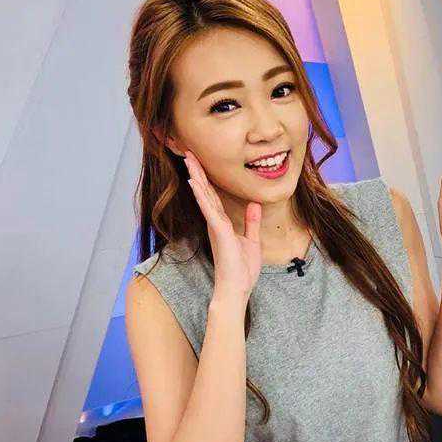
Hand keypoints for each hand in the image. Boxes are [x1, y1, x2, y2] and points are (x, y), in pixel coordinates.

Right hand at [184, 150, 261, 299]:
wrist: (237, 289)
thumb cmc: (242, 270)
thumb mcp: (252, 241)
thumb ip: (251, 222)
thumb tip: (254, 204)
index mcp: (221, 224)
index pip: (213, 197)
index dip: (206, 179)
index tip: (199, 163)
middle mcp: (215, 223)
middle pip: (205, 192)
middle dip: (197, 171)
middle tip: (188, 152)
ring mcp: (215, 226)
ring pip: (204, 196)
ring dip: (196, 177)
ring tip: (188, 159)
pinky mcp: (219, 231)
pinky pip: (209, 209)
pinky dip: (202, 195)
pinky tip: (195, 182)